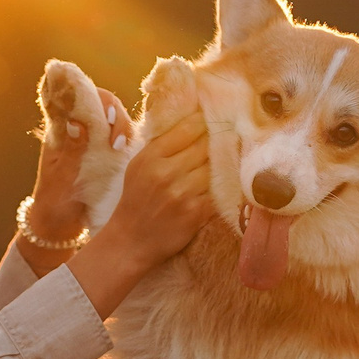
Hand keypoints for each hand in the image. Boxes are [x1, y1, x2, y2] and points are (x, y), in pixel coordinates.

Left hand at [23, 87, 127, 242]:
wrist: (58, 227)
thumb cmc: (53, 204)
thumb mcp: (60, 180)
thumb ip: (71, 152)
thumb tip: (78, 121)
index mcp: (61, 130)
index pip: (79, 97)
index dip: (96, 99)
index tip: (106, 120)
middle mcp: (79, 130)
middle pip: (104, 104)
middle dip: (115, 116)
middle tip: (118, 142)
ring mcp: (95, 141)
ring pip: (116, 120)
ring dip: (124, 128)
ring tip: (122, 148)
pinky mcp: (108, 154)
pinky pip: (123, 138)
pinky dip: (130, 140)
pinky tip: (130, 152)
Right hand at [69, 107, 214, 318]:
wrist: (131, 240)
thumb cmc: (136, 199)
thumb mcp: (139, 166)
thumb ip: (162, 145)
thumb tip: (192, 119)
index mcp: (151, 157)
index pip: (188, 128)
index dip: (204, 121)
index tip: (214, 117)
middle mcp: (166, 173)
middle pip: (205, 145)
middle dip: (216, 141)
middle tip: (227, 135)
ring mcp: (182, 193)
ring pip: (215, 167)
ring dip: (222, 164)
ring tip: (227, 159)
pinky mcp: (196, 212)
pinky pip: (218, 191)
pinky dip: (224, 186)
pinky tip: (225, 182)